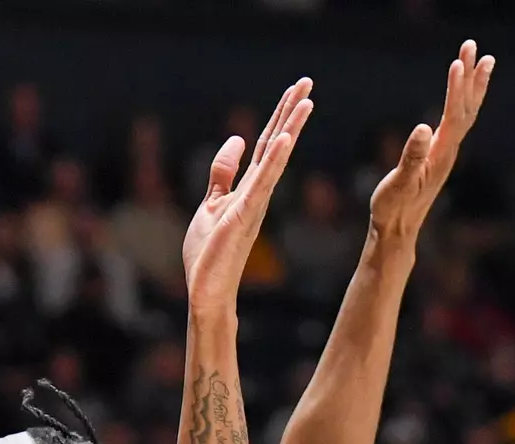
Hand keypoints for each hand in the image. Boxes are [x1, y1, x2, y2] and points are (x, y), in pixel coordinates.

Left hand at [183, 78, 313, 309]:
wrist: (206, 290)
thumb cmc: (210, 253)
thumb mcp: (211, 202)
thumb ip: (223, 172)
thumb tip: (237, 139)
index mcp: (249, 188)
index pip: (268, 145)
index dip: (280, 116)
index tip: (295, 90)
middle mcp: (257, 193)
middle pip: (277, 145)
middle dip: (290, 112)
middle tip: (307, 82)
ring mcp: (253, 204)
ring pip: (275, 159)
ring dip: (290, 128)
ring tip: (306, 101)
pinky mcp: (243, 216)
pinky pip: (262, 183)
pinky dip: (274, 160)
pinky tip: (285, 139)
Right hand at [368, 40, 494, 246]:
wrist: (397, 231)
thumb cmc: (393, 208)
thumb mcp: (399, 182)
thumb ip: (411, 156)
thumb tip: (424, 128)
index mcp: (440, 155)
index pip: (454, 115)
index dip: (456, 89)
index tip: (458, 62)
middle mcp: (449, 152)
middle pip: (467, 108)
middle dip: (471, 77)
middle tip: (473, 46)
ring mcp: (446, 154)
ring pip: (465, 114)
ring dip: (472, 86)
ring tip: (479, 61)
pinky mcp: (438, 157)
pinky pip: (457, 122)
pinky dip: (462, 102)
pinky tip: (460, 97)